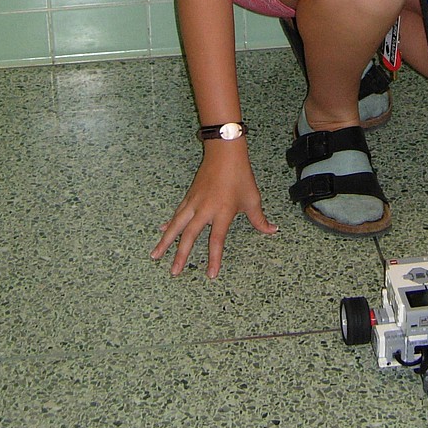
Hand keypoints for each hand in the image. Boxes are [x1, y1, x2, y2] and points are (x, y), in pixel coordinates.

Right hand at [150, 139, 277, 277]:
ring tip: (155, 255)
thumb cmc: (239, 175)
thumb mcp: (252, 198)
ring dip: (165, 241)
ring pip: (176, 225)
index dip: (214, 258)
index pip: (216, 240)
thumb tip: (272, 230)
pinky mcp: (189, 196)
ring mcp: (194, 202)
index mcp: (222, 212)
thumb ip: (259, 219)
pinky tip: (162, 231)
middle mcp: (205, 210)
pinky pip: (177, 214)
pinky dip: (169, 223)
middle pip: (189, 236)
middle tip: (173, 272)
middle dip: (180, 255)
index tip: (210, 275)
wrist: (224, 152)